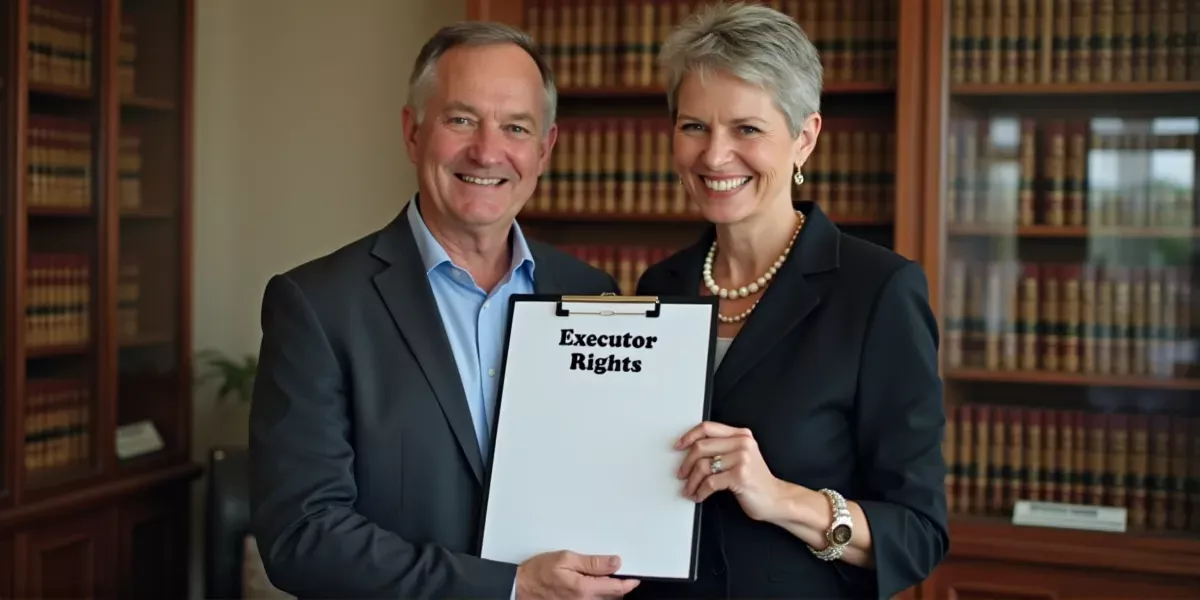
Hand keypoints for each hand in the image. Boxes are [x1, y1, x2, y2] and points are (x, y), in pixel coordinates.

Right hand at [515, 550, 639, 599]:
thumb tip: (614, 562)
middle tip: (614, 573)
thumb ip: (592, 563)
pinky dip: (597, 596)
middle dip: (617, 586)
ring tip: (601, 578)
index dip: (628, 583)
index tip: (634, 578)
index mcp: (583, 589)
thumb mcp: (565, 558)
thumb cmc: (538, 572)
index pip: (616, 589)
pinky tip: (591, 587)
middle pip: (612, 597)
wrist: (520, 587)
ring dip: (607, 592)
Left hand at [676, 421, 784, 521]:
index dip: (689, 436)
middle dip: (686, 463)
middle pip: (701, 446)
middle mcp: (742, 443)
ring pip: (703, 466)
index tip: (679, 446)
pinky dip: (700, 491)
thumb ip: (723, 448)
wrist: (776, 498)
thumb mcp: (742, 456)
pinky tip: (699, 495)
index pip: (707, 428)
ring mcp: (742, 459)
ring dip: (692, 481)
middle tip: (682, 474)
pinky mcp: (740, 476)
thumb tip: (692, 450)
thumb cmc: (756, 480)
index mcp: (741, 435)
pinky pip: (710, 482)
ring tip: (690, 489)